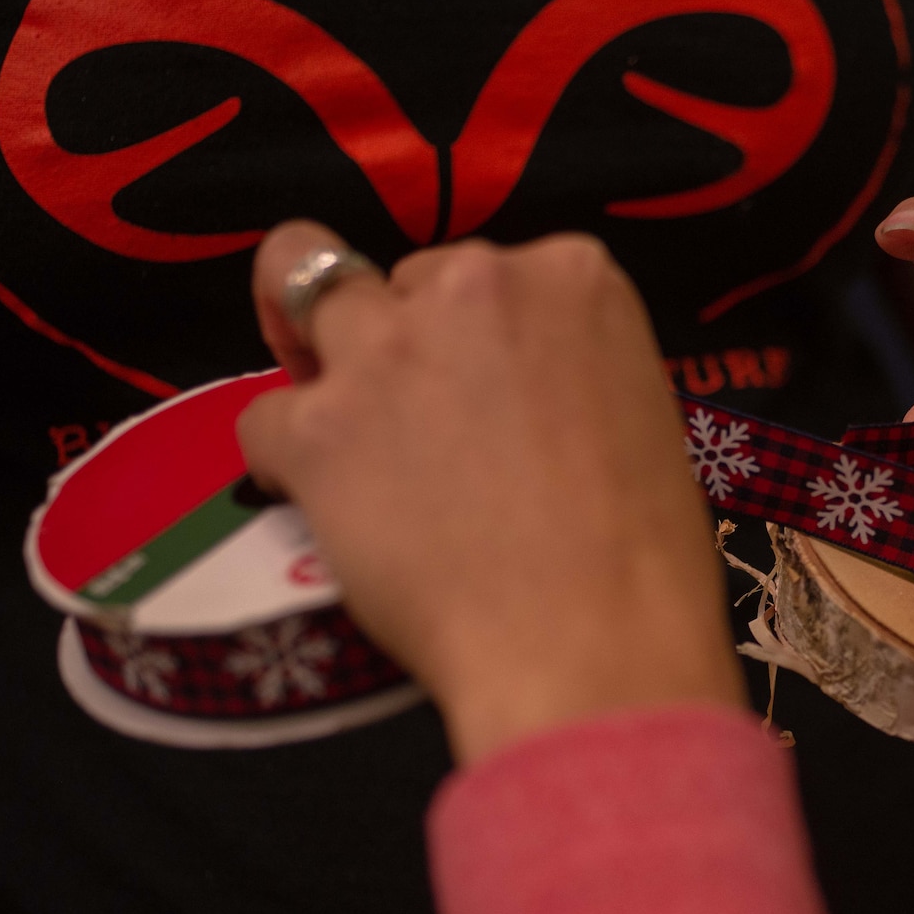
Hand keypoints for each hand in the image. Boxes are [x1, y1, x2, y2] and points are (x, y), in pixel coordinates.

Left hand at [240, 224, 745, 766]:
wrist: (592, 644)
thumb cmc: (648, 555)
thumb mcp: (637, 415)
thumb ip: (567, 370)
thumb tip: (517, 396)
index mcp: (571, 277)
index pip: (493, 270)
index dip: (480, 333)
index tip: (493, 391)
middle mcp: (472, 284)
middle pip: (404, 280)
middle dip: (408, 339)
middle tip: (425, 426)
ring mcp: (386, 350)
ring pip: (297, 289)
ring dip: (316, 353)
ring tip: (338, 426)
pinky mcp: (317, 427)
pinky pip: (265, 418)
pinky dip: (286, 458)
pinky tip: (324, 507)